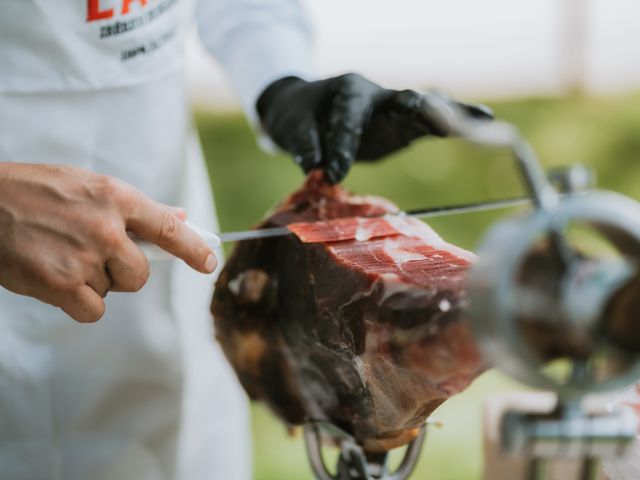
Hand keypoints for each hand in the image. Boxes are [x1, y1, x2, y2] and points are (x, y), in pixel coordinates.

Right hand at [0, 163, 216, 322]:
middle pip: (141, 275)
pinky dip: (78, 303)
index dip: (193, 249)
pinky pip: (94, 311)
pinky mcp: (62, 284)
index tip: (209, 263)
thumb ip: (135, 207)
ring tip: (62, 256)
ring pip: (113, 291)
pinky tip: (56, 278)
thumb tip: (179, 216)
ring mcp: (85, 257)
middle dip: (124, 273)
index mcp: (116, 197)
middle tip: (93, 257)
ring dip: (93, 282)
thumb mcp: (88, 186)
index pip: (168, 228)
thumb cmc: (35, 192)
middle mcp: (106, 227)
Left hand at [257, 73, 492, 182]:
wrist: (309, 111)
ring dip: (452, 118)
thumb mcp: (292, 125)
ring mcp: (395, 113)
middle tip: (433, 115)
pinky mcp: (404, 130)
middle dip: (420, 109)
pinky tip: (483, 128)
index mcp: (348, 89)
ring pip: (427, 112)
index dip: (342, 145)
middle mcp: (378, 96)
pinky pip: (432, 129)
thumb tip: (319, 170)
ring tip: (483, 120)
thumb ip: (304, 145)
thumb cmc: (299, 114)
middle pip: (403, 101)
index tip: (332, 174)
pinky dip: (455, 129)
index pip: (349, 118)